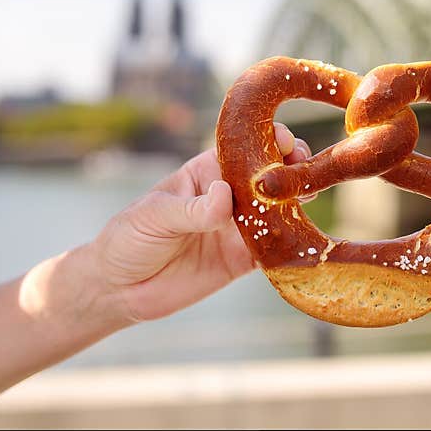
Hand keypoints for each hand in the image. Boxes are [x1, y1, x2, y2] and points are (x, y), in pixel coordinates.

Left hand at [90, 123, 312, 322]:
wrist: (119, 288)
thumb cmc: (130, 237)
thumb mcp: (155, 216)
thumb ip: (193, 208)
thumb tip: (225, 196)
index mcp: (207, 172)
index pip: (242, 150)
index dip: (265, 141)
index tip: (284, 141)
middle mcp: (229, 196)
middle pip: (269, 177)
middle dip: (292, 169)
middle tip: (307, 170)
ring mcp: (238, 227)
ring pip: (278, 210)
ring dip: (297, 203)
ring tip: (312, 195)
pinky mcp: (243, 259)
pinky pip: (274, 250)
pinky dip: (291, 245)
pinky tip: (306, 239)